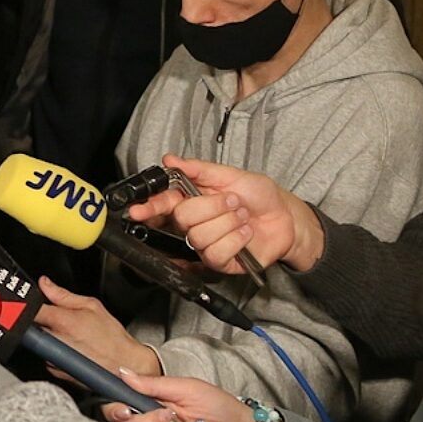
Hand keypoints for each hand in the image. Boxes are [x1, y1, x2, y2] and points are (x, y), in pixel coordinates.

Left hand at [33, 277, 159, 378]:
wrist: (124, 365)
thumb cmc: (112, 338)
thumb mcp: (91, 306)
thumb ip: (62, 294)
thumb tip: (44, 283)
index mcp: (62, 322)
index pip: (30, 309)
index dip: (29, 305)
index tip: (31, 303)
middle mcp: (54, 341)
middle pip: (32, 325)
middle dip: (40, 321)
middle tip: (57, 320)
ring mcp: (53, 359)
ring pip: (38, 342)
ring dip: (47, 337)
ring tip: (68, 336)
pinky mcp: (55, 371)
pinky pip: (45, 357)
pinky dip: (53, 352)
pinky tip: (69, 349)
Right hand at [124, 154, 324, 273]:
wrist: (285, 217)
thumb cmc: (260, 196)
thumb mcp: (230, 174)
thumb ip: (198, 168)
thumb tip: (171, 159)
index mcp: (191, 199)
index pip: (163, 203)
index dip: (148, 207)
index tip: (137, 210)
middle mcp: (195, 223)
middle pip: (182, 218)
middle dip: (212, 206)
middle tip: (232, 201)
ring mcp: (205, 244)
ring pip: (200, 236)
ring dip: (228, 222)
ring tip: (242, 217)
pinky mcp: (219, 261)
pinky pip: (216, 252)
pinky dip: (236, 239)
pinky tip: (245, 233)